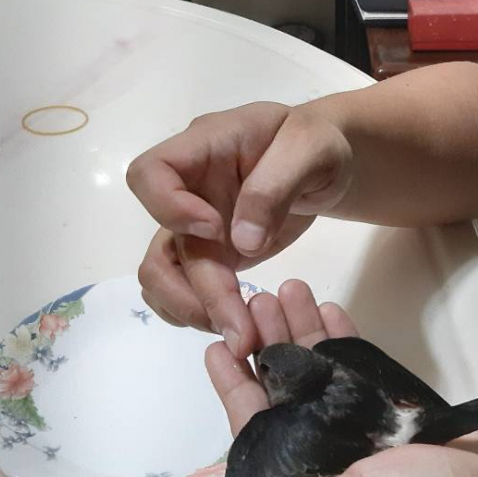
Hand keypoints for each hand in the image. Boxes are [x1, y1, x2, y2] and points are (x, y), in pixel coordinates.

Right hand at [127, 102, 352, 357]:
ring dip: (190, 309)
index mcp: (204, 148)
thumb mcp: (311, 149)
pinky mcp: (213, 254)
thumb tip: (242, 243)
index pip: (151, 172)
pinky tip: (235, 325)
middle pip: (160, 243)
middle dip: (194, 290)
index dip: (169, 207)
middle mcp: (189, 191)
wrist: (326, 163)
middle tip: (237, 324)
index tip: (215, 229)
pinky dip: (198, 312)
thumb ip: (276, 187)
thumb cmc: (318, 144)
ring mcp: (196, 226)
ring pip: (162, 274)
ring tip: (239, 332)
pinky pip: (183, 288)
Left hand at [205, 281, 477, 476]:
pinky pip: (355, 373)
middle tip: (254, 300)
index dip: (235, 392)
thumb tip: (250, 458)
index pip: (256, 440)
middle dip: (267, 350)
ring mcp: (360, 445)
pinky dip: (338, 340)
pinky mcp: (394, 420)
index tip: (216, 345)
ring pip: (317, 381)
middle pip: (283, 403)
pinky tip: (324, 309)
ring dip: (299, 336)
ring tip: (284, 290)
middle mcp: (325, 474)